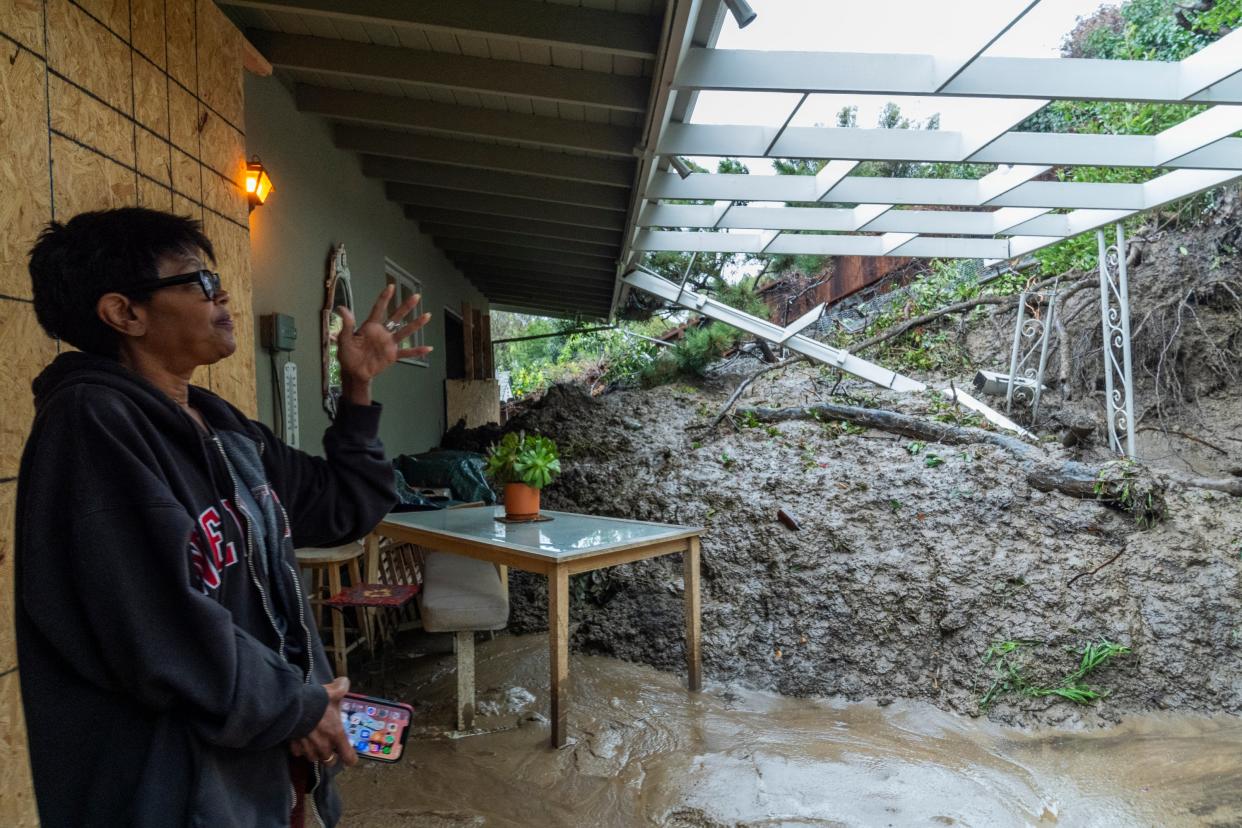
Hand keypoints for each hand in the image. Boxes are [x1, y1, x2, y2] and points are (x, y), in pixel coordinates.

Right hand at [289, 676, 357, 766]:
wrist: (292, 705)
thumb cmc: (317, 701)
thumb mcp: (334, 692)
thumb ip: (342, 688)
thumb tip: (344, 682)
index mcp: (336, 734)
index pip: (348, 757)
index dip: (350, 758)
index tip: (349, 755)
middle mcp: (323, 745)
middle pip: (330, 761)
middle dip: (330, 756)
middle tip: (330, 747)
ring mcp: (308, 748)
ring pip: (313, 758)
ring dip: (315, 753)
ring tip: (315, 743)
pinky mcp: (294, 746)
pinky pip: (298, 753)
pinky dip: (300, 749)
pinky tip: (300, 740)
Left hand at [336, 285, 433, 400]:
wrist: (353, 372)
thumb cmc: (347, 355)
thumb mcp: (344, 339)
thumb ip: (346, 325)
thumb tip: (341, 308)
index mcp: (370, 327)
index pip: (378, 309)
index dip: (385, 298)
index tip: (391, 287)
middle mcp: (382, 333)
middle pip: (396, 316)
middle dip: (406, 306)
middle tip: (416, 296)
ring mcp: (388, 344)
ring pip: (405, 331)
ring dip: (416, 324)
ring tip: (427, 315)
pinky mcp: (392, 355)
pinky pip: (406, 352)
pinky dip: (417, 351)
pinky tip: (428, 348)